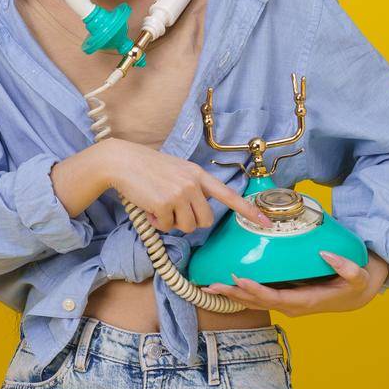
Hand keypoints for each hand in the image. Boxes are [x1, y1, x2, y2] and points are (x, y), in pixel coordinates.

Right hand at [98, 138, 270, 232]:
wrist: (122, 162)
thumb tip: (195, 214)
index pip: (228, 195)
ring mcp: (179, 193)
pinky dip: (156, 223)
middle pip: (205, 220)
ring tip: (157, 207)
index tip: (266, 223)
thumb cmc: (146, 168)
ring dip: (172, 223)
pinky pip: (167, 226)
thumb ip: (191, 187)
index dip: (248, 211)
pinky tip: (148, 208)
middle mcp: (193, 183)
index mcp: (198, 174)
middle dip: (189, 221)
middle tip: (172, 212)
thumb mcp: (176, 171)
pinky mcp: (164, 203)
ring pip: (187, 226)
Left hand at [206, 250, 388, 316]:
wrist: (354, 296)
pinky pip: (256, 296)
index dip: (256, 291)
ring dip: (230, 294)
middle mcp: (290, 305)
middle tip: (211, 284)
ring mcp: (284, 302)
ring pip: (253, 301)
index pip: (275, 298)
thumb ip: (345, 267)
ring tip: (207, 286)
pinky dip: (238, 292)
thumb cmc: (355, 285)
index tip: (239, 280)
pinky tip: (221, 285)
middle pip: (257, 302)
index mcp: (305, 302)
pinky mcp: (281, 296)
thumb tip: (326, 254)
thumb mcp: (358, 277)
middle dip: (234, 294)